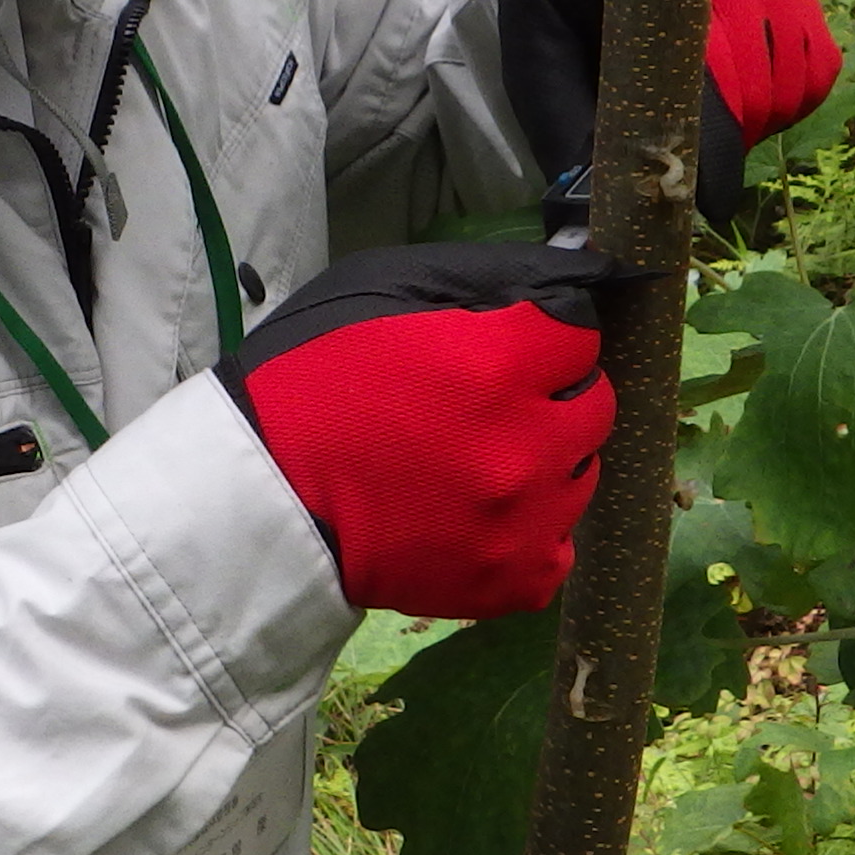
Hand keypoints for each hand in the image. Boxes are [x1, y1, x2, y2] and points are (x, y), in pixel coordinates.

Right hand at [219, 243, 613, 620]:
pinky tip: (473, 520)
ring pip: (580, 475)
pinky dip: (526, 534)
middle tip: (483, 409)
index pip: (581, 334)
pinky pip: (557, 548)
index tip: (498, 350)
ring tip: (468, 466)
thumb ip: (492, 277)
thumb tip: (584, 274)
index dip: (539, 337)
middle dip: (549, 397)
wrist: (259, 502)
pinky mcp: (514, 580)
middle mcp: (527, 444)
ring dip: (541, 464)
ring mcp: (526, 520)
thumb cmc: (312, 382)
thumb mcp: (387, 288)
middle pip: (595, 404)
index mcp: (500, 362)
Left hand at [495, 0, 840, 234]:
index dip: (714, 148)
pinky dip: (789, 98)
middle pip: (756, 86)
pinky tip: (743, 101)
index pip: (705, 70)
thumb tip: (583, 221)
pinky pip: (817, 65)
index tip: (710, 206)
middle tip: (687, 167)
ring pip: (794, 82)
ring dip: (758, 124)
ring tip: (706, 127)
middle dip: (727, 144)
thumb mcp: (536, 55)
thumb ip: (562, 128)